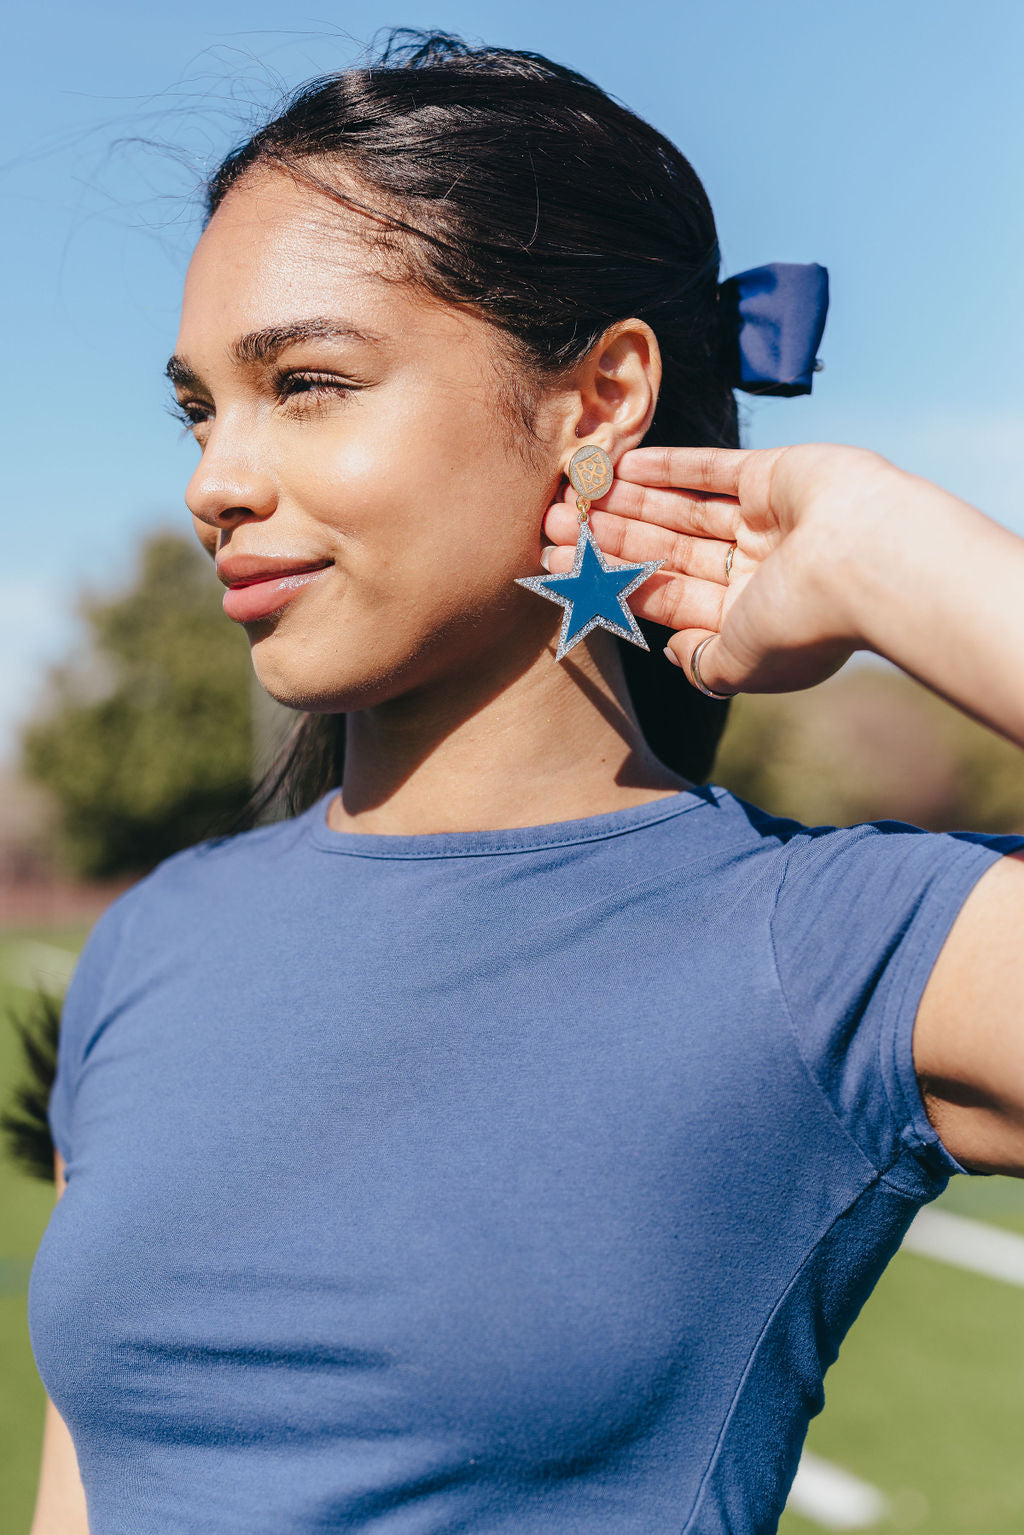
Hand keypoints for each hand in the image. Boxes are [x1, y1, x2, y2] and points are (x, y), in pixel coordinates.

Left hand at [541, 442, 895, 695]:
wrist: (870, 563)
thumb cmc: (805, 623)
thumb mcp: (741, 664)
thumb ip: (703, 664)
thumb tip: (670, 653)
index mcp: (749, 619)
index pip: (665, 598)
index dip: (610, 582)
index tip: (558, 569)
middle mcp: (757, 572)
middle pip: (667, 553)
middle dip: (608, 539)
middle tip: (552, 524)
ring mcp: (768, 522)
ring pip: (683, 511)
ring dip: (630, 503)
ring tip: (577, 494)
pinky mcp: (778, 476)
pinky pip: (713, 469)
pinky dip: (672, 467)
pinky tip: (625, 467)